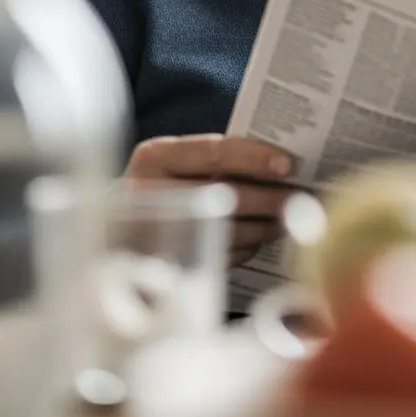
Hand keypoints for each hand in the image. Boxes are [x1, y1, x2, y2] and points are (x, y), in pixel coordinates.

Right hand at [125, 133, 297, 265]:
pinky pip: (220, 255)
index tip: (288, 164)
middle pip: (226, 194)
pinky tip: (261, 236)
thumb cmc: (159, 185)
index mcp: (154, 157)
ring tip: (288, 217)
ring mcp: (156, 234)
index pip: (215, 152)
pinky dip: (248, 246)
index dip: (255, 157)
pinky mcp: (165, 264)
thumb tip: (278, 162)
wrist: (113, 230)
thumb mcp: (173, 162)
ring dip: (266, 225)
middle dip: (270, 197)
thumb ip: (213, 158)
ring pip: (228, 229)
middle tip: (301, 196)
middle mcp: (151, 193)